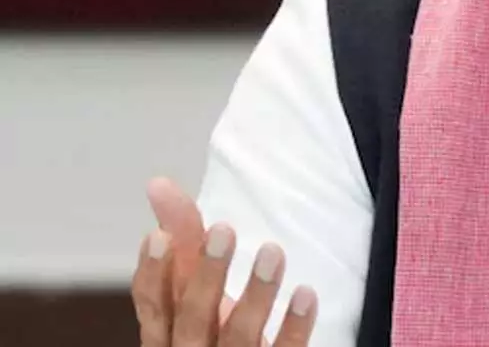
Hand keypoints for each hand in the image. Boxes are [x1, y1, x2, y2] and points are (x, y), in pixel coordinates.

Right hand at [131, 177, 317, 345]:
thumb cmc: (211, 333)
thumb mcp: (195, 292)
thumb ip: (184, 245)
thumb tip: (159, 185)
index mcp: (169, 333)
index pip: (154, 304)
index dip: (153, 273)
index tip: (158, 235)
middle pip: (193, 318)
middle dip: (207, 275)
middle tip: (223, 229)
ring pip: (237, 336)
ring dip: (255, 294)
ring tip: (272, 251)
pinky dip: (293, 326)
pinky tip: (306, 294)